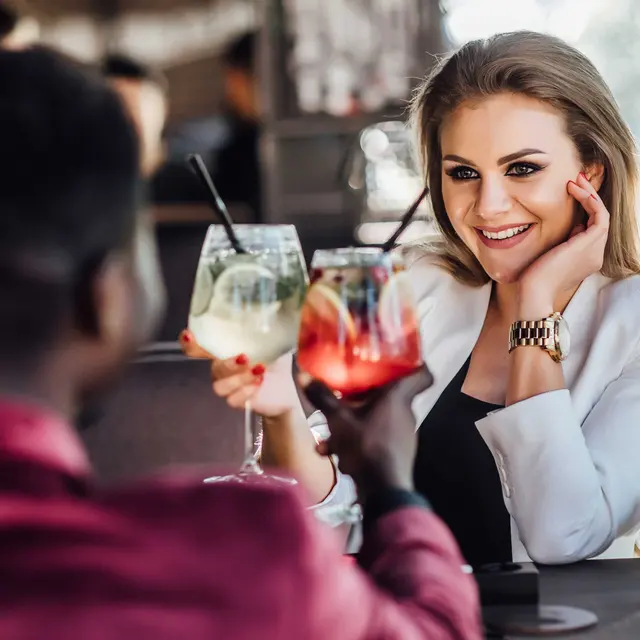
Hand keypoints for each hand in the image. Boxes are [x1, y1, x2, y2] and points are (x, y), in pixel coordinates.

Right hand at [179, 329, 299, 417]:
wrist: (285, 389)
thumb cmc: (276, 359)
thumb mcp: (273, 340)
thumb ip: (266, 328)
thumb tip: (270, 309)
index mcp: (225, 349)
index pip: (198, 346)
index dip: (189, 342)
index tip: (189, 335)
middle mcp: (222, 368)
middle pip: (212, 367)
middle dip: (227, 363)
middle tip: (245, 357)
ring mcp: (228, 385)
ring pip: (219, 385)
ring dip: (239, 378)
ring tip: (259, 371)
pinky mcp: (236, 401)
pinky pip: (231, 400)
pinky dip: (245, 392)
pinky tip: (259, 384)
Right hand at [298, 367, 432, 502]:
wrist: (383, 491)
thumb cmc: (366, 445)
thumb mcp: (338, 419)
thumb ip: (322, 397)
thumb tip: (303, 374)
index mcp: (399, 397)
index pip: (423, 374)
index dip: (416, 362)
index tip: (399, 356)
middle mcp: (406, 412)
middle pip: (393, 394)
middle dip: (368, 393)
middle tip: (348, 390)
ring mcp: (403, 434)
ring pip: (378, 418)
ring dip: (355, 421)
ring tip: (328, 430)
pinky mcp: (396, 452)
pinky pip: (375, 437)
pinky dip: (356, 441)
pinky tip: (332, 452)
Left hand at [518, 172, 608, 315]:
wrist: (534, 292)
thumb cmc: (534, 279)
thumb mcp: (550, 258)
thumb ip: (563, 245)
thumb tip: (573, 229)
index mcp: (586, 261)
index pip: (591, 230)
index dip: (584, 211)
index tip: (570, 196)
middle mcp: (595, 255)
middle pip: (599, 220)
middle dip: (589, 198)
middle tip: (576, 180)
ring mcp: (595, 250)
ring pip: (602, 215)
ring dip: (590, 194)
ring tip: (576, 180)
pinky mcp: (591, 243)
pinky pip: (599, 214)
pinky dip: (589, 199)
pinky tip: (574, 189)